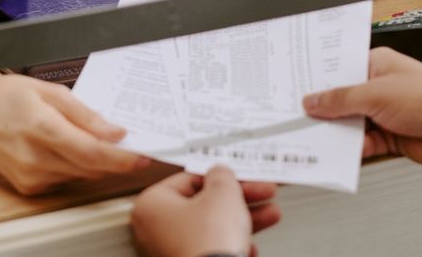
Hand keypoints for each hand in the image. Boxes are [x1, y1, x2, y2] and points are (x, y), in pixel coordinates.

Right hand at [0, 73, 149, 194]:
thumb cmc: (5, 96)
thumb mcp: (48, 91)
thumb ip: (84, 114)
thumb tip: (114, 132)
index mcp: (40, 127)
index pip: (91, 151)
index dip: (121, 156)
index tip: (143, 154)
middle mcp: (34, 157)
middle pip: (90, 167)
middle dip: (117, 159)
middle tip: (136, 147)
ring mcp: (30, 176)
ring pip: (81, 174)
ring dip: (97, 162)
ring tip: (103, 141)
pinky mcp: (28, 187)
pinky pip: (66, 178)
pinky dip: (77, 166)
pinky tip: (72, 149)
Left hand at [131, 166, 280, 256]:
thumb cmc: (209, 241)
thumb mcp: (223, 193)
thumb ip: (222, 176)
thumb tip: (219, 172)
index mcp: (151, 205)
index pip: (190, 180)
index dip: (223, 176)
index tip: (242, 177)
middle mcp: (153, 230)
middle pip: (203, 205)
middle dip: (239, 199)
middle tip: (261, 193)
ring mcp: (167, 251)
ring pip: (210, 228)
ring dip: (242, 220)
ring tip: (270, 215)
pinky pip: (210, 251)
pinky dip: (230, 245)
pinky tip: (249, 248)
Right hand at [303, 48, 421, 169]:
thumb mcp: (376, 93)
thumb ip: (340, 100)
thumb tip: (313, 101)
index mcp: (376, 64)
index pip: (338, 71)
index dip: (317, 81)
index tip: (296, 90)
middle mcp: (379, 87)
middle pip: (341, 100)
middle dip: (324, 111)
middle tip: (299, 118)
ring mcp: (385, 113)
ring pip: (350, 124)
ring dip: (339, 132)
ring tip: (318, 138)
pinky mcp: (391, 137)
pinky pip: (363, 143)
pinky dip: (354, 149)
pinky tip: (344, 152)